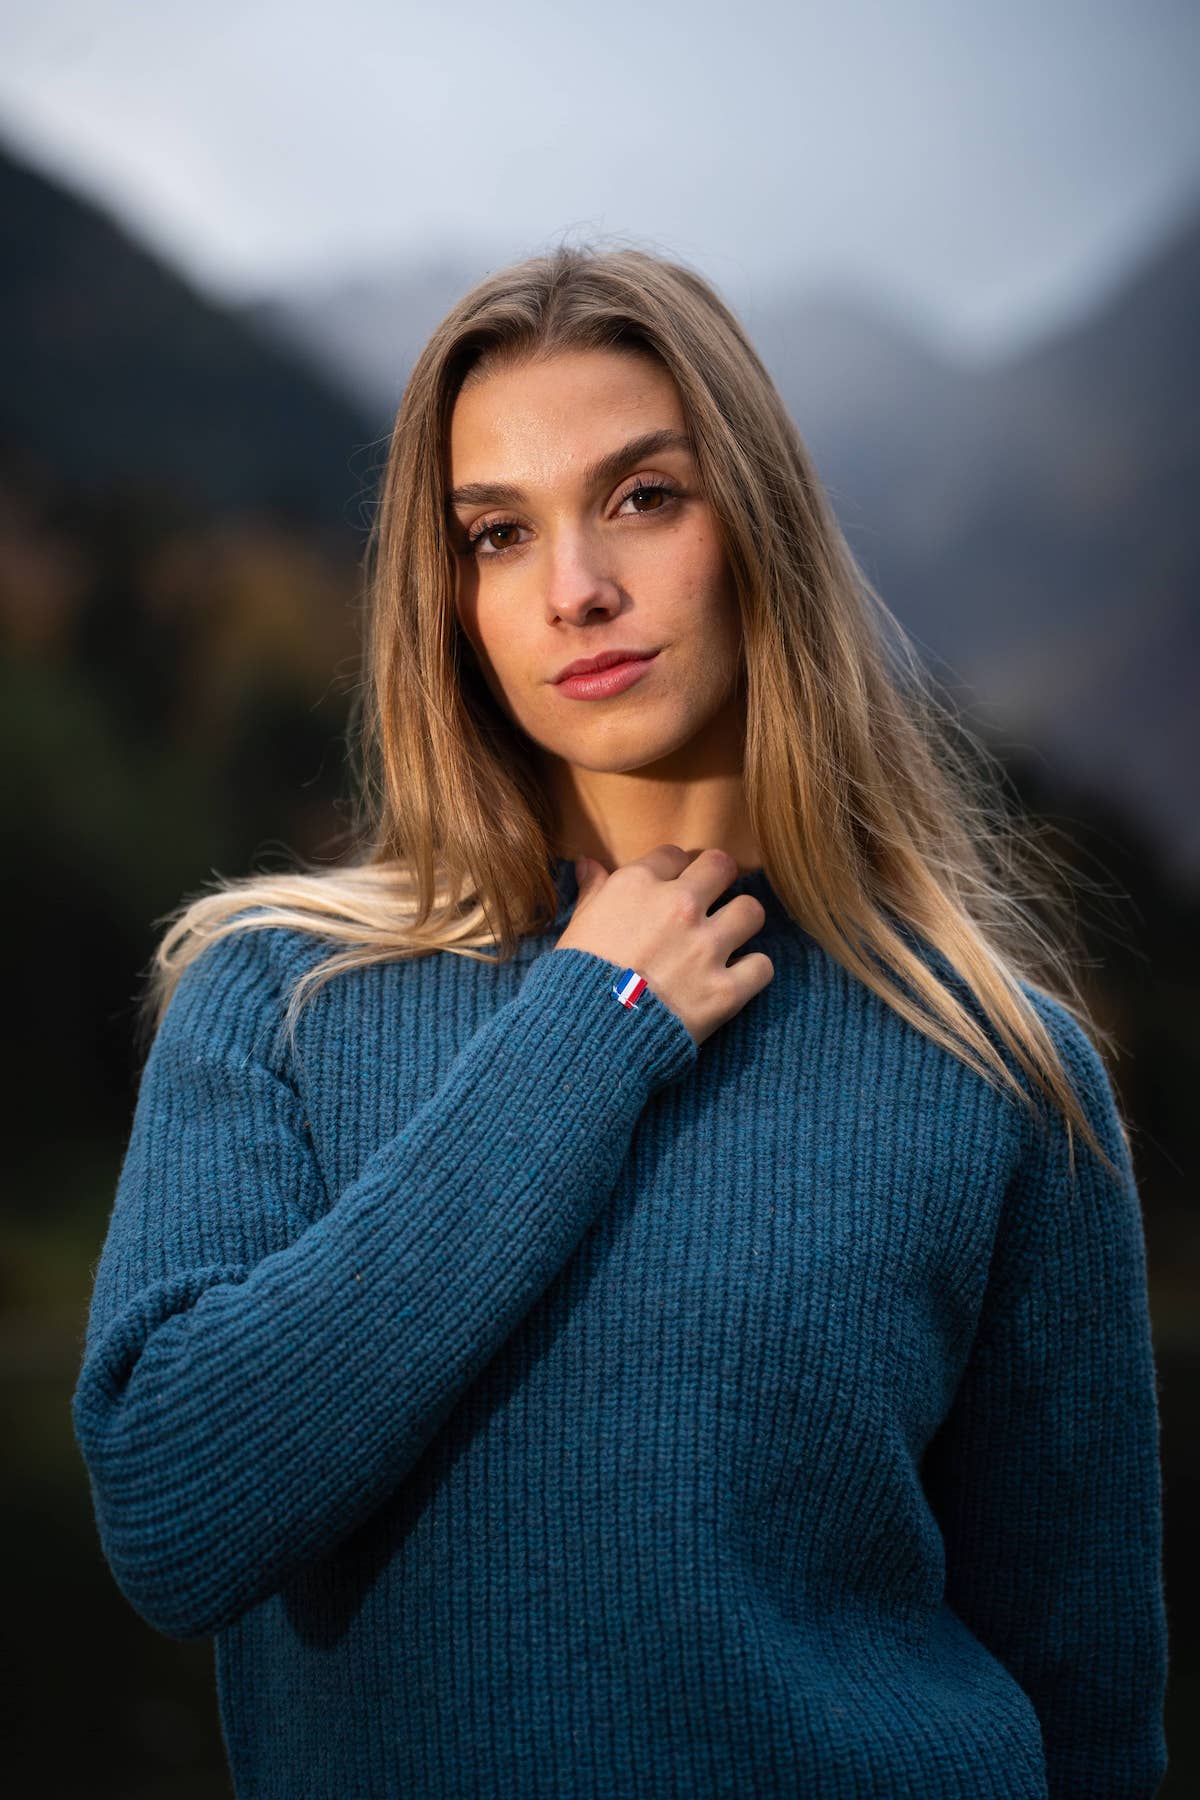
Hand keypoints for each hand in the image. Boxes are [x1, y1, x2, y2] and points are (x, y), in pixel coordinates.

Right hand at [554, 843, 774, 1047]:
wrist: (586, 1036)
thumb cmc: (574, 979)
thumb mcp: (577, 928)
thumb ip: (593, 892)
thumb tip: (589, 863)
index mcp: (638, 885)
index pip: (674, 855)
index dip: (674, 871)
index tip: (670, 888)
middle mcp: (678, 907)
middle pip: (722, 866)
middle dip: (719, 880)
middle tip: (711, 901)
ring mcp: (706, 948)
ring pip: (751, 911)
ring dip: (742, 923)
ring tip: (729, 937)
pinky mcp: (725, 990)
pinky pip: (762, 966)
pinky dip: (752, 973)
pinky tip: (736, 978)